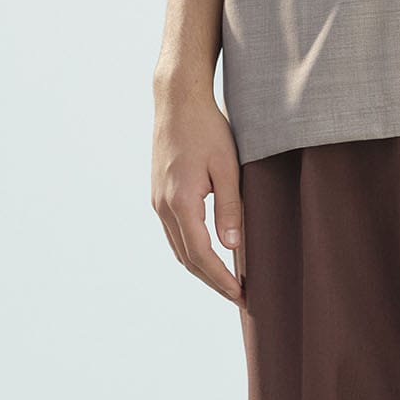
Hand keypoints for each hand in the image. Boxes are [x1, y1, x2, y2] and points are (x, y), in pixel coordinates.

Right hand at [153, 85, 245, 304]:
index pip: (201, 254)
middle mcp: (163, 206)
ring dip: (201, 269)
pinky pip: (174, 234)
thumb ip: (230, 207)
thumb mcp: (228, 166)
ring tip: (228, 283)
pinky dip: (191, 251)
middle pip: (187, 258)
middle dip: (213, 282)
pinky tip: (210, 255)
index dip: (221, 279)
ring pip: (178, 249)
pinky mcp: (159, 195)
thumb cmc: (207, 129)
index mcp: (181, 201)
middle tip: (240, 298)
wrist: (177, 101)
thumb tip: (232, 246)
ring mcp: (157, 201)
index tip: (241, 296)